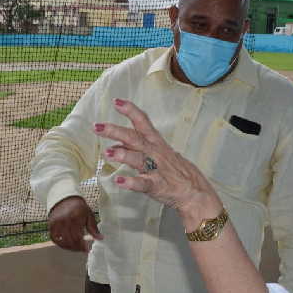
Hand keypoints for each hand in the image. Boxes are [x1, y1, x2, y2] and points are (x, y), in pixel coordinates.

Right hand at [48, 196, 101, 251]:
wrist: (65, 199)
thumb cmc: (79, 207)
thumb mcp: (89, 215)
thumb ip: (94, 228)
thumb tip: (100, 238)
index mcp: (75, 217)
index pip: (79, 237)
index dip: (83, 246)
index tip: (87, 249)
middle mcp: (64, 220)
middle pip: (71, 240)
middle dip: (77, 248)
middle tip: (82, 249)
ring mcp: (56, 223)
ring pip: (63, 242)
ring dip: (70, 248)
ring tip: (76, 248)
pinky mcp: (51, 225)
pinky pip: (54, 239)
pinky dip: (61, 244)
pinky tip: (67, 245)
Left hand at [95, 99, 222, 225]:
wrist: (195, 191)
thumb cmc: (174, 171)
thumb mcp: (157, 153)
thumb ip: (135, 148)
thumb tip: (114, 143)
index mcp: (156, 143)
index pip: (143, 122)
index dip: (130, 110)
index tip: (116, 101)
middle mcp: (155, 153)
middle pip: (134, 138)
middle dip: (115, 131)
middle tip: (97, 126)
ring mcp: (156, 169)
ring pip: (138, 159)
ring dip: (123, 154)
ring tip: (108, 152)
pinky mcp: (157, 186)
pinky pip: (143, 184)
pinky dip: (131, 182)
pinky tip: (119, 181)